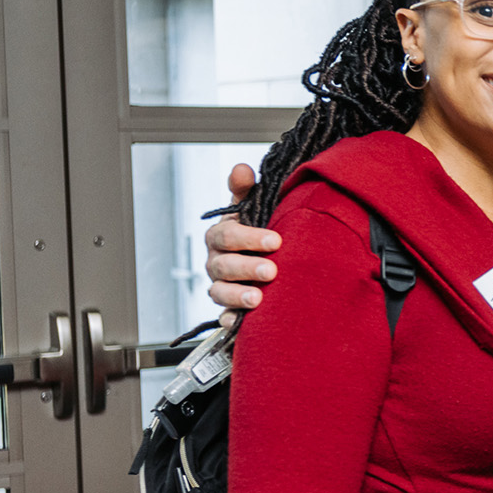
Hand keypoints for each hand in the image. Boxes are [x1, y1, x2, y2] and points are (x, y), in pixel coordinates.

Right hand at [205, 163, 281, 326]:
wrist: (265, 254)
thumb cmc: (257, 228)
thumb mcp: (252, 207)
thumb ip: (246, 190)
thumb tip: (241, 169)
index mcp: (221, 236)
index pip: (227, 235)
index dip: (248, 237)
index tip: (276, 240)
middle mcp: (217, 261)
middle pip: (224, 265)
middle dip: (247, 267)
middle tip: (271, 270)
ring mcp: (221, 284)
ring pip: (220, 291)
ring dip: (238, 295)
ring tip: (258, 298)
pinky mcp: (230, 306)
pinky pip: (224, 315)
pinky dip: (229, 319)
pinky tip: (237, 323)